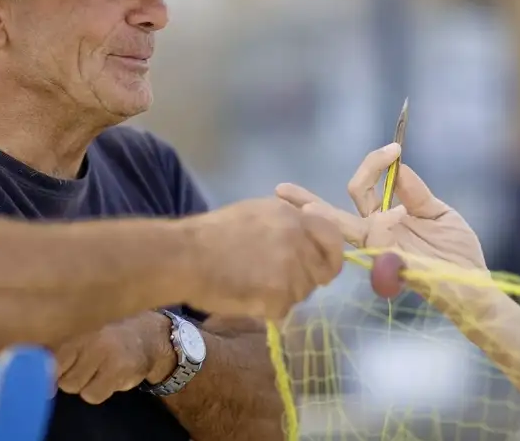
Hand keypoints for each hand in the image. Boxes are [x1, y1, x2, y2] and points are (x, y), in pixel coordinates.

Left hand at [54, 311, 175, 404]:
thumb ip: (66, 358)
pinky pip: (97, 395)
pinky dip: (103, 391)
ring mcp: (109, 358)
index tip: (54, 383)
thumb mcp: (88, 342)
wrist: (148, 336)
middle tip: (89, 373)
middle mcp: (94, 345)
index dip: (51, 377)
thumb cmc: (111, 341)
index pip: (55, 362)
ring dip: (90, 388)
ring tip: (102, 376)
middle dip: (75, 382)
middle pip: (67, 382)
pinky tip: (114, 379)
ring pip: (81, 391)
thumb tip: (43, 383)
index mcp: (82, 338)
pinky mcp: (122, 371)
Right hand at [182, 198, 345, 319]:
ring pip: (302, 293)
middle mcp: (299, 242)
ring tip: (253, 284)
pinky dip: (267, 308)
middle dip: (303, 278)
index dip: (330, 255)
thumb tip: (309, 226)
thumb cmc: (214, 233)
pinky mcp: (279, 296)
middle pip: (320, 272)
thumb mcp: (257, 211)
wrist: (186, 256)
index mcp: (294, 219)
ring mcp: (291, 270)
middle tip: (276, 279)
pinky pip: (283, 309)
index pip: (333, 240)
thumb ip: (288, 219)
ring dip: (283, 293)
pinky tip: (246, 296)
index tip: (320, 263)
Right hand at [276, 144, 490, 289]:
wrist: (473, 283)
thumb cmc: (457, 251)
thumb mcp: (438, 212)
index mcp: (386, 219)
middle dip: (304, 201)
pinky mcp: (388, 261)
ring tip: (321, 198)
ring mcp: (379, 249)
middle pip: (333, 213)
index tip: (395, 146)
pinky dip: (378, 220)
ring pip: (342, 225)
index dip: (373, 165)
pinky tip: (388, 215)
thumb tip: (398, 167)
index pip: (361, 190)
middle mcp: (376, 234)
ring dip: (330, 209)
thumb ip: (415, 192)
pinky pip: (371, 237)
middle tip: (282, 188)